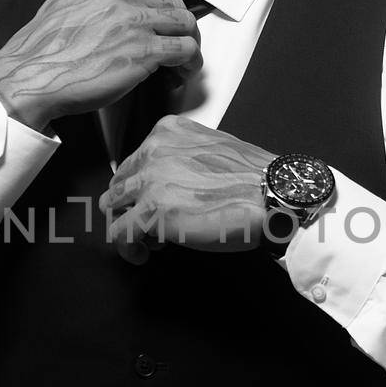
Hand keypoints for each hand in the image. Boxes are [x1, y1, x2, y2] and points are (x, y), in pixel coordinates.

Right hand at [0, 0, 201, 129]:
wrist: (31, 75)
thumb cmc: (42, 49)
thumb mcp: (63, 2)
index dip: (157, 12)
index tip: (156, 29)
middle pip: (171, 4)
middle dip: (176, 27)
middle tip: (174, 47)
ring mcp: (136, 20)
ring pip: (186, 23)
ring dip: (189, 43)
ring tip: (182, 63)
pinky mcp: (146, 50)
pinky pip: (186, 49)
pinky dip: (191, 63)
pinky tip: (182, 73)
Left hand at [98, 116, 273, 264]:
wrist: (272, 195)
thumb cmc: (255, 179)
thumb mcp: (214, 150)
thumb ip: (186, 158)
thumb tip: (174, 185)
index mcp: (168, 132)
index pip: (135, 161)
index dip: (141, 188)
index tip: (152, 203)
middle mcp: (153, 151)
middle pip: (119, 184)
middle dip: (130, 207)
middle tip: (149, 225)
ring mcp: (149, 181)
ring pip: (113, 208)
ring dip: (127, 227)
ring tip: (148, 241)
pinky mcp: (151, 212)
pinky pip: (119, 235)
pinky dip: (128, 249)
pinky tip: (143, 254)